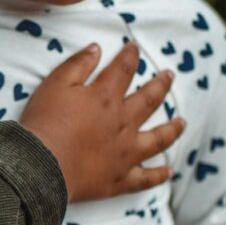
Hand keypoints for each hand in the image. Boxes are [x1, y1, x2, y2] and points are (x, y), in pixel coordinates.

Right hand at [19, 42, 183, 201]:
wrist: (43, 164)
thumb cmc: (46, 121)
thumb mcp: (56, 83)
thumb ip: (78, 64)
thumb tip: (96, 48)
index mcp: (106, 98)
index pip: (123, 70)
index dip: (130, 56)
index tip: (135, 47)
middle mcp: (122, 123)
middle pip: (148, 101)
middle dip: (160, 85)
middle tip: (170, 75)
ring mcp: (125, 152)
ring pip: (157, 139)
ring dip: (172, 129)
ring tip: (182, 122)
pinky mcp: (120, 178)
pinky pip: (146, 177)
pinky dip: (159, 175)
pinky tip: (168, 171)